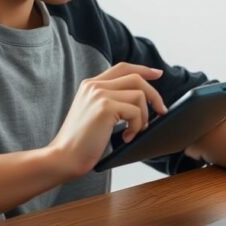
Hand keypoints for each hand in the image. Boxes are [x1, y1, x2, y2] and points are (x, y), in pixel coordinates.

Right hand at [48, 63, 169, 177]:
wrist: (63, 157)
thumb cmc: (81, 144)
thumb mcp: (95, 115)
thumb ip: (111, 102)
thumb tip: (142, 100)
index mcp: (91, 85)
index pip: (122, 68)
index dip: (143, 69)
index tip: (158, 74)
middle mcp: (94, 86)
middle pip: (136, 78)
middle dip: (154, 94)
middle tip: (161, 111)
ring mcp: (99, 94)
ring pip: (139, 95)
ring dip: (143, 116)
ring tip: (134, 132)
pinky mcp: (105, 107)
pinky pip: (135, 111)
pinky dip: (136, 127)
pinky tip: (126, 138)